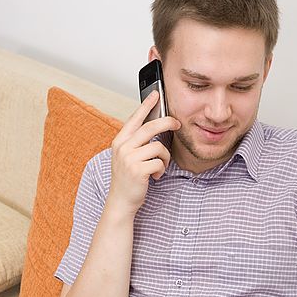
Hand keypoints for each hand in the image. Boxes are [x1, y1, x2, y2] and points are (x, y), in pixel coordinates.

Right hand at [108, 90, 180, 214]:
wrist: (121, 202)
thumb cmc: (127, 180)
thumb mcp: (127, 157)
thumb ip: (136, 143)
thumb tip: (156, 127)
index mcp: (120, 142)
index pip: (135, 118)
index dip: (146, 105)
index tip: (155, 94)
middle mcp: (123, 148)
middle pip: (150, 127)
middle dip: (167, 122)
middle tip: (177, 123)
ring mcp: (129, 159)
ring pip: (158, 147)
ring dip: (164, 158)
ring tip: (159, 167)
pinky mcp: (138, 170)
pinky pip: (160, 162)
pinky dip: (161, 170)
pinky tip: (155, 176)